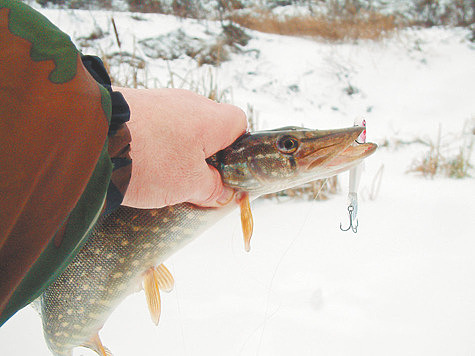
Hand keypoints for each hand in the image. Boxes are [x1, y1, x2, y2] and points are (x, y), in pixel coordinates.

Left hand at [117, 88, 246, 208]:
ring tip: (161, 175)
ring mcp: (159, 99)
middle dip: (204, 155)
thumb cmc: (149, 160)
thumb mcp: (189, 184)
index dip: (236, 150)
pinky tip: (141, 162)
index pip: (240, 124)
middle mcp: (188, 101)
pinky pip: (156, 125)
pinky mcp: (134, 103)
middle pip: (209, 127)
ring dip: (177, 151)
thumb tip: (223, 192)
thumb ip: (213, 188)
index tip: (224, 172)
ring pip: (181, 128)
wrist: (91, 139)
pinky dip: (154, 144)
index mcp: (211, 117)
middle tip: (192, 181)